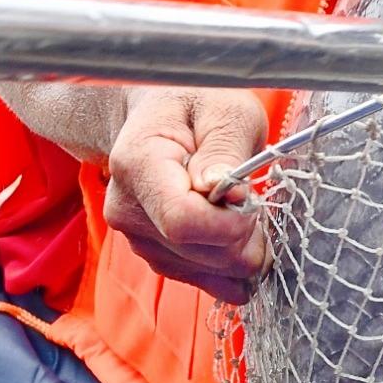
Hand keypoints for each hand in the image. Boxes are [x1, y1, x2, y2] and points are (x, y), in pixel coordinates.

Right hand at [104, 88, 272, 301]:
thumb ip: (225, 149)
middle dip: (242, 238)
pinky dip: (227, 267)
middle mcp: (126, 206)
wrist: (164, 113)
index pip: (182, 220)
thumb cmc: (198, 104)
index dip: (228, 223)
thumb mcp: (225, 110)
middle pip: (196, 252)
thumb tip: (228, 195)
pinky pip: (199, 279)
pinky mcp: (153, 252)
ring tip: (245, 214)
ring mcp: (135, 235)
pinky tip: (240, 242)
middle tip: (256, 204)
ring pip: (202, 271)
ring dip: (238, 253)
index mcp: (138, 164)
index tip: (250, 198)